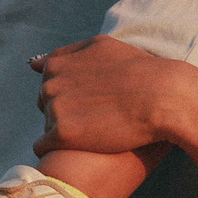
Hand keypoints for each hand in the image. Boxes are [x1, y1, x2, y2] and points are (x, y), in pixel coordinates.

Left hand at [32, 35, 185, 157]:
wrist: (163, 97)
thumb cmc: (139, 71)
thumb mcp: (101, 48)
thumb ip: (67, 54)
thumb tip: (34, 63)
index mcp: (57, 62)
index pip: (48, 80)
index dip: (71, 90)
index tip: (92, 96)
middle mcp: (51, 83)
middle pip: (44, 104)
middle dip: (64, 110)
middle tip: (97, 114)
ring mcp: (54, 109)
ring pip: (47, 125)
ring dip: (64, 130)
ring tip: (95, 129)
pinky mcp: (62, 134)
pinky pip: (43, 147)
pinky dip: (56, 149)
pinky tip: (77, 148)